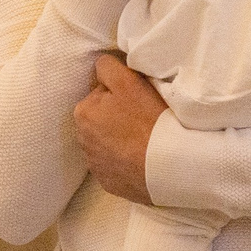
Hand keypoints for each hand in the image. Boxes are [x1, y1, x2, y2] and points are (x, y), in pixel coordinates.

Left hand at [74, 55, 167, 204]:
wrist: (169, 165)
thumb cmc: (148, 119)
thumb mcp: (127, 80)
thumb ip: (107, 67)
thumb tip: (100, 68)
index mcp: (83, 113)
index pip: (101, 94)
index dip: (122, 94)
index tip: (138, 100)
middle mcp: (82, 140)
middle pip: (103, 119)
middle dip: (118, 117)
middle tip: (144, 119)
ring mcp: (95, 165)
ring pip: (108, 143)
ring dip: (121, 140)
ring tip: (145, 140)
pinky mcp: (109, 183)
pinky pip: (116, 166)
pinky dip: (126, 161)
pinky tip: (143, 158)